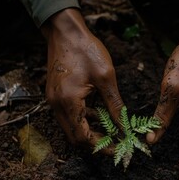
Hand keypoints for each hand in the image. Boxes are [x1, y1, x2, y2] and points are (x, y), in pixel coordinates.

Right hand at [41, 8, 123, 153]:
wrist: (66, 32)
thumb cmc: (86, 50)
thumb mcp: (106, 77)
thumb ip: (115, 105)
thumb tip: (124, 126)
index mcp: (68, 102)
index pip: (82, 137)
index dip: (100, 147)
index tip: (117, 148)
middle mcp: (56, 106)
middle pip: (74, 137)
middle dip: (95, 142)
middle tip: (115, 141)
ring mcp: (53, 101)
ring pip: (71, 128)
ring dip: (90, 131)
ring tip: (111, 130)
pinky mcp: (56, 96)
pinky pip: (69, 116)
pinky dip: (84, 120)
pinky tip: (100, 114)